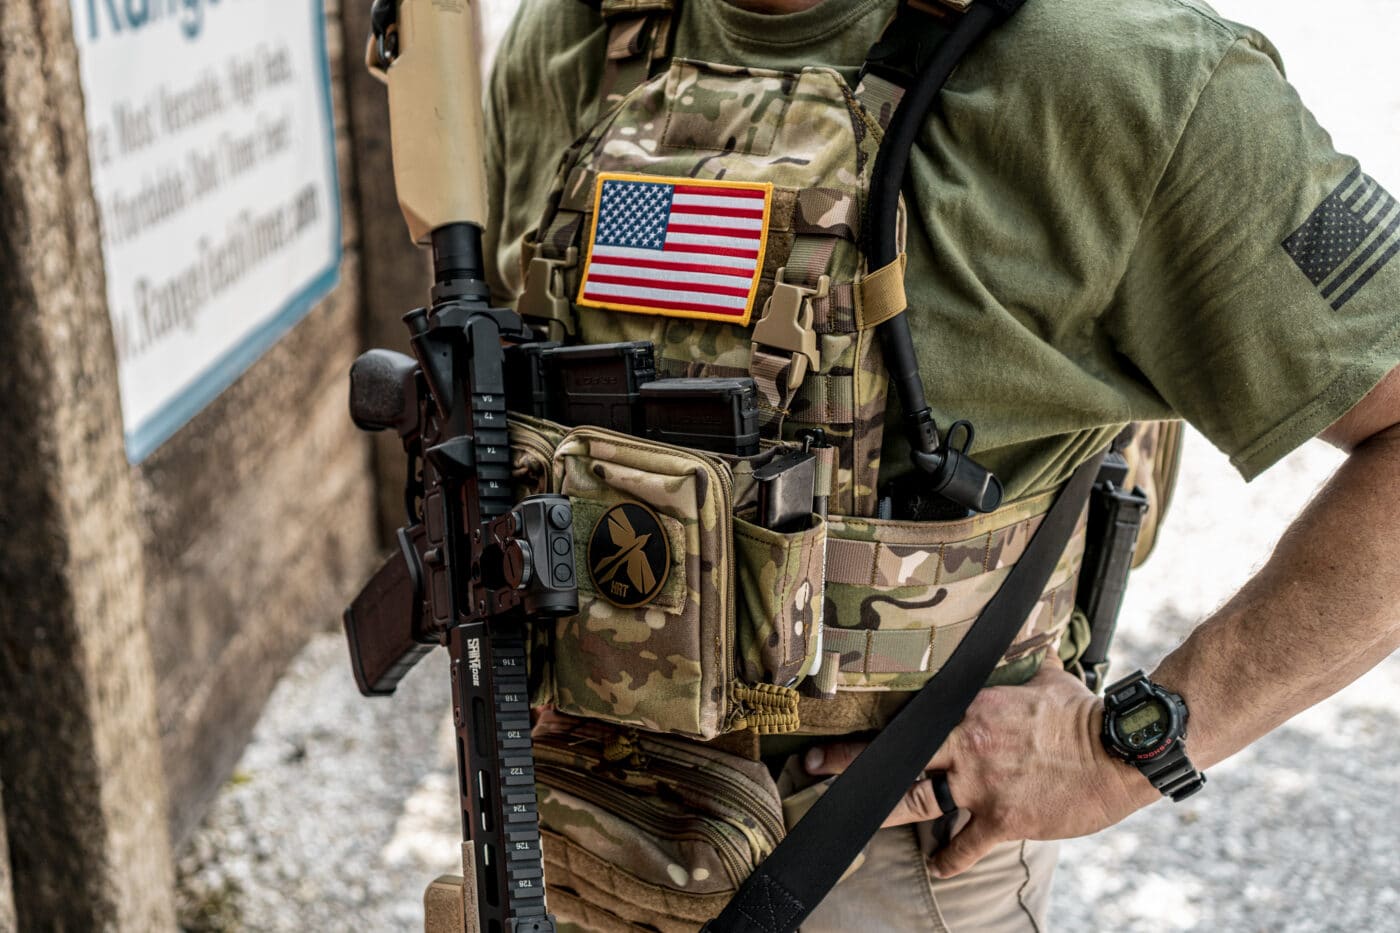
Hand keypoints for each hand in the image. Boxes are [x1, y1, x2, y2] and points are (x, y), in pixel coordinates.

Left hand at [803, 655, 1159, 877]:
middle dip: (848, 763)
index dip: (869, 723)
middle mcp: (964, 743)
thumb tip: (1027, 636)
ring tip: (856, 819)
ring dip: (885, 812)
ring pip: (917, 801)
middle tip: (811, 768)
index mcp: (969, 706)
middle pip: (894, 754)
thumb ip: (1024, 663)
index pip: (909, 715)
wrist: (1118, 752)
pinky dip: (948, 858)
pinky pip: (962, 845)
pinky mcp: (1002, 819)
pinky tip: (939, 867)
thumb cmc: (1083, 713)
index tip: (834, 725)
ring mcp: (980, 784)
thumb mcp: (1047, 677)